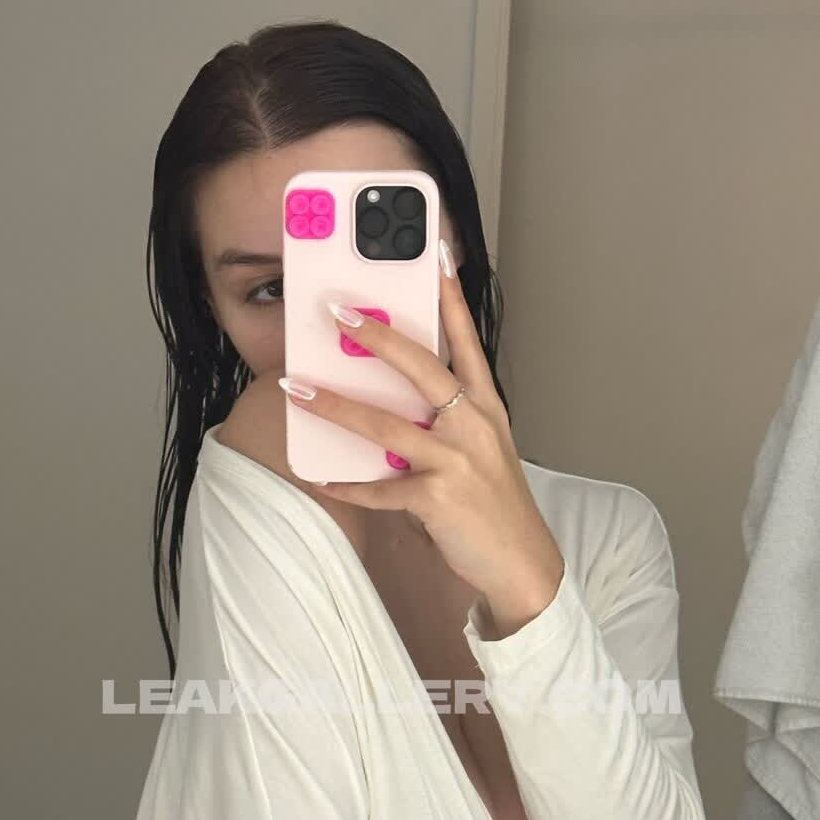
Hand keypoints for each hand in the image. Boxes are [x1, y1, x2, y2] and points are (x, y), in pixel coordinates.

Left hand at [278, 251, 565, 637]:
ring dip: (335, 406)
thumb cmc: (496, 505)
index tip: (434, 256)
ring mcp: (456, 461)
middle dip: (377, 336)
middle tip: (338, 311)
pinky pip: (380, 491)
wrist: (522, 563)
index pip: (466, 341)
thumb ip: (446, 421)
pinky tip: (320, 481)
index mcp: (485, 408)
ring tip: (296, 390)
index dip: (449, 298)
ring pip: (386, 426)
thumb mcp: (483, 450)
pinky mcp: (438, 499)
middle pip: (421, 368)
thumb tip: (393, 401)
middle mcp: (472, 425)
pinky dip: (348, 487)